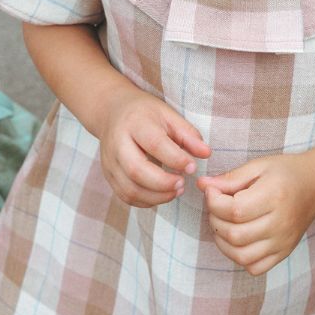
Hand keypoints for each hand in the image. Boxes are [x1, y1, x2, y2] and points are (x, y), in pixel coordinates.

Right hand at [99, 87, 209, 206]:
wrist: (112, 112)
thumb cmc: (144, 114)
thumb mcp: (168, 116)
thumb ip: (188, 135)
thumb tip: (206, 153)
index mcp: (135, 123)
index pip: (154, 144)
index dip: (175, 159)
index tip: (192, 167)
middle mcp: (117, 144)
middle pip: (136, 170)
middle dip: (163, 183)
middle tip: (182, 184)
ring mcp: (110, 162)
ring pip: (129, 189)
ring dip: (156, 196)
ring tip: (176, 191)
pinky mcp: (109, 175)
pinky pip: (126, 196)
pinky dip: (146, 201)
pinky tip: (161, 195)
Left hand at [198, 154, 314, 275]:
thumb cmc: (285, 173)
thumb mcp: (258, 166)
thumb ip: (230, 178)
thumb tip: (203, 185)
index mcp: (274, 197)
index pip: (234, 211)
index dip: (214, 202)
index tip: (213, 192)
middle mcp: (280, 223)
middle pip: (234, 234)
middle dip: (215, 221)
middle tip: (217, 207)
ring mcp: (283, 242)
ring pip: (241, 255)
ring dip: (222, 242)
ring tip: (223, 224)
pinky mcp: (283, 253)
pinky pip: (254, 267)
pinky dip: (239, 258)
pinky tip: (237, 240)